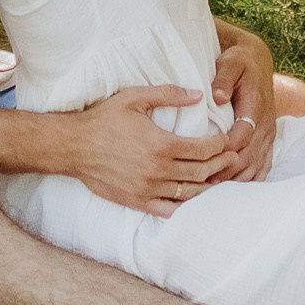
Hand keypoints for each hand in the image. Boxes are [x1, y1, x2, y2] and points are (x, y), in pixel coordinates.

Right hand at [65, 85, 231, 213]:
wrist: (73, 146)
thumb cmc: (103, 119)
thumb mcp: (134, 98)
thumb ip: (168, 94)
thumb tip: (198, 94)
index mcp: (160, 144)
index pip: (203, 149)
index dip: (220, 146)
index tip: (227, 141)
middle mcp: (157, 170)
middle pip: (201, 173)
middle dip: (221, 165)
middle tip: (232, 159)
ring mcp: (147, 189)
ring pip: (188, 194)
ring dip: (208, 186)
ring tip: (218, 178)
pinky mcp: (136, 201)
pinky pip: (168, 210)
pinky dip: (184, 206)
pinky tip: (193, 200)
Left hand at [208, 29, 276, 182]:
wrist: (256, 62)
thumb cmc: (239, 63)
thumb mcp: (230, 63)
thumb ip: (224, 79)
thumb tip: (217, 97)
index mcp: (255, 108)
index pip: (241, 137)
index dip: (224, 151)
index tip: (203, 162)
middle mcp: (265, 125)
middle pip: (247, 158)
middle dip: (226, 172)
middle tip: (201, 184)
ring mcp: (267, 136)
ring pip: (254, 167)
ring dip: (235, 180)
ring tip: (212, 191)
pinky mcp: (266, 141)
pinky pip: (262, 167)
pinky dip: (248, 180)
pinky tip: (231, 191)